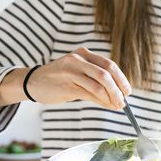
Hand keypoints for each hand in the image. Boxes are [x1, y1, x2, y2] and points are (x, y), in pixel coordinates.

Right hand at [0, 47, 130, 109]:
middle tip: (124, 101)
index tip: (128, 91)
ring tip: (117, 106)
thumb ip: (97, 80)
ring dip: (111, 98)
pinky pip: (89, 94)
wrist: (33, 82)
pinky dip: (102, 101)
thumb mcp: (79, 74)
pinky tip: (107, 106)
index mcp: (84, 54)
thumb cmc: (60, 79)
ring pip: (99, 85)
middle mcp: (78, 59)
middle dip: (118, 89)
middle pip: (106, 74)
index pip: (109, 65)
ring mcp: (71, 71)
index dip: (121, 79)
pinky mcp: (66, 85)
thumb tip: (119, 96)